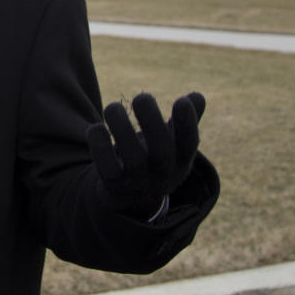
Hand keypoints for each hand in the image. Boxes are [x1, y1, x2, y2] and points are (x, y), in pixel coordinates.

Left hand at [86, 92, 203, 218]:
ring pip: (133, 158)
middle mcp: (162, 172)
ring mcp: (138, 180)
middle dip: (152, 122)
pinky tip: (97, 128)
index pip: (189, 143)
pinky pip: (107, 168)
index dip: (188, 123)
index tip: (181, 101)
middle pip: (162, 151)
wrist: (133, 198)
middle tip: (142, 97)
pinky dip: (100, 146)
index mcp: (181, 159)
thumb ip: (185, 121)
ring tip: (114, 107)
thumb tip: (197, 96)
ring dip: (122, 128)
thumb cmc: (157, 159)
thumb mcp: (175, 144)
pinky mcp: (113, 184)